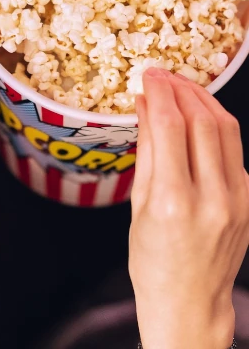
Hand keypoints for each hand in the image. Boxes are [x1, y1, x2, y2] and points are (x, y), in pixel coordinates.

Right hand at [129, 68, 248, 348]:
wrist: (189, 301)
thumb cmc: (152, 258)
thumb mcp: (137, 204)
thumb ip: (147, 151)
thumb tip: (145, 108)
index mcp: (172, 201)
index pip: (169, 128)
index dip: (158, 94)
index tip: (148, 75)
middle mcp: (212, 198)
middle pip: (202, 122)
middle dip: (181, 89)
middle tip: (162, 75)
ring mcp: (238, 201)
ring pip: (227, 131)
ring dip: (204, 100)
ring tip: (182, 86)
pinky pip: (235, 152)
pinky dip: (216, 127)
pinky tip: (199, 118)